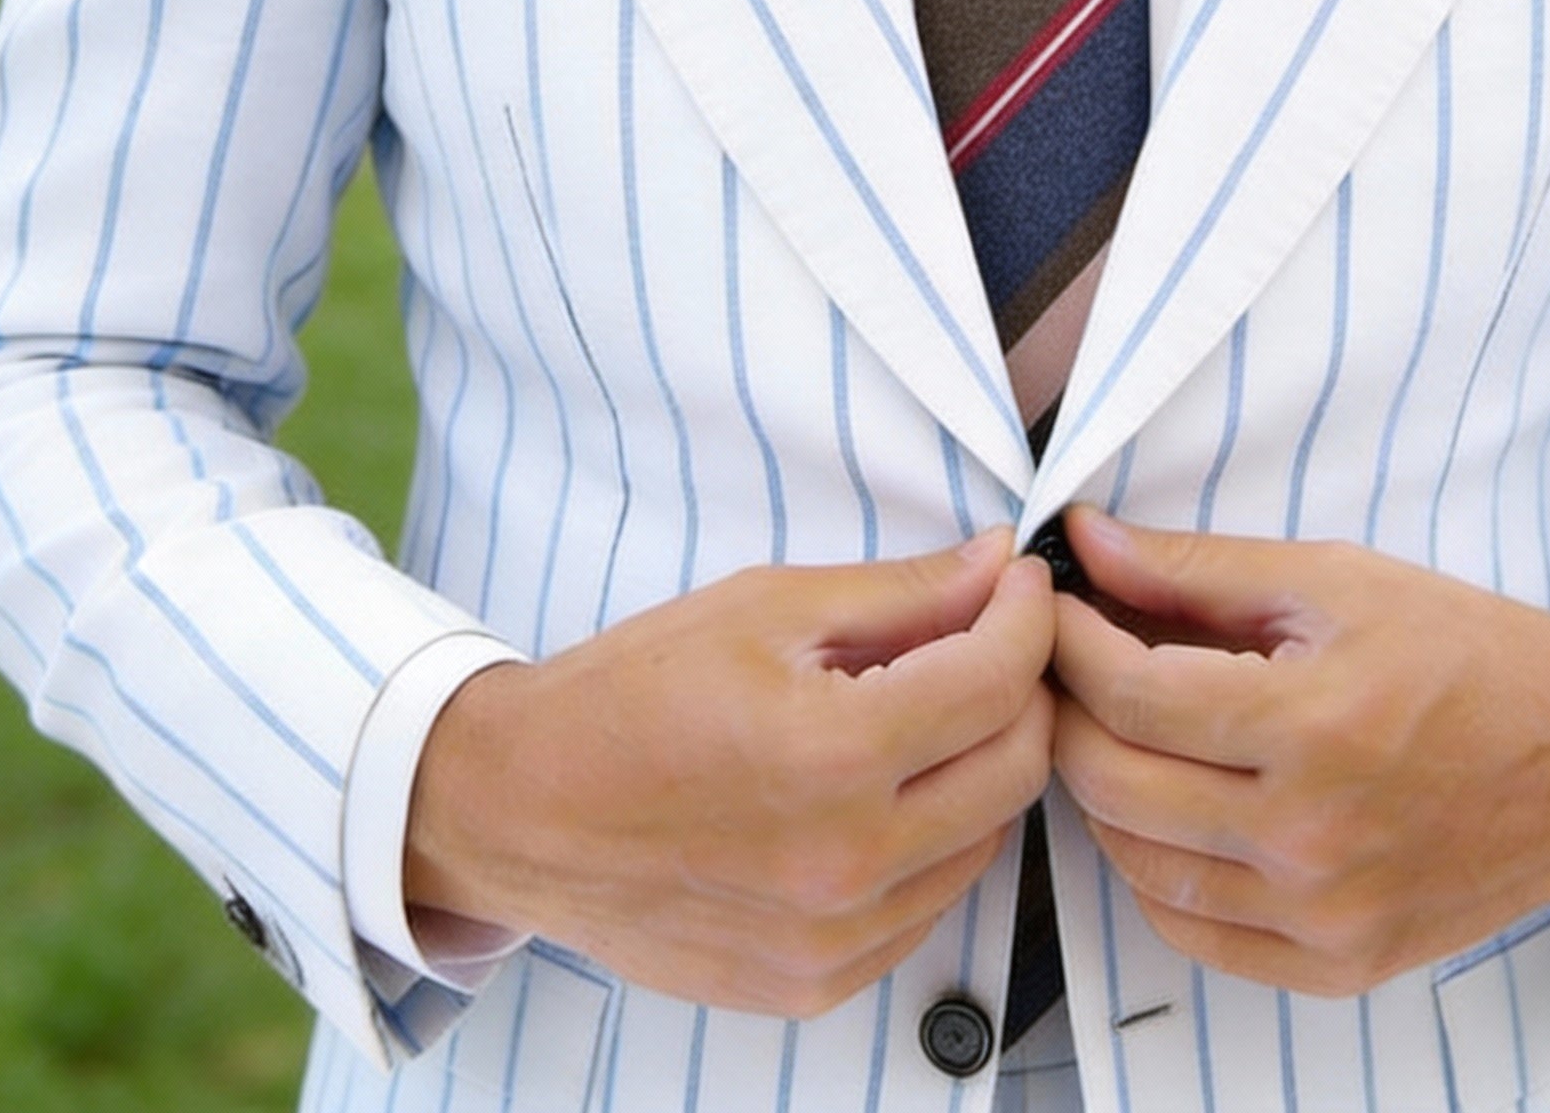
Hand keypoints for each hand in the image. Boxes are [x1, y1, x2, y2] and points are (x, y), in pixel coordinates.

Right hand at [404, 531, 1055, 1016]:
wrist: (522, 808)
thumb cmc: (628, 696)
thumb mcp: (764, 607)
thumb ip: (900, 592)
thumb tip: (995, 567)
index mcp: (832, 753)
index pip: (998, 680)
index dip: (1027, 615)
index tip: (1018, 585)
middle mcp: (846, 861)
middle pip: (1017, 766)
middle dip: (1022, 688)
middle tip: (987, 640)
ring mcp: (834, 938)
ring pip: (986, 841)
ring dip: (981, 766)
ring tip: (925, 714)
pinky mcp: (817, 983)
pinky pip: (929, 906)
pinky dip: (933, 840)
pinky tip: (883, 792)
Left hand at [1049, 507, 1549, 996]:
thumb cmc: (1463, 652)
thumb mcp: (1332, 579)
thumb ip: (1196, 568)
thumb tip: (1086, 542)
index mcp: (1313, 726)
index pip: (1130, 695)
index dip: (1069, 643)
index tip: (1053, 606)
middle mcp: (1313, 836)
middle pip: (1115, 783)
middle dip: (1066, 711)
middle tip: (1064, 664)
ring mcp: (1326, 913)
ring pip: (1139, 865)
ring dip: (1100, 791)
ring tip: (1110, 729)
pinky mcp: (1341, 963)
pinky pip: (1195, 933)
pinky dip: (1154, 873)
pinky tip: (1161, 812)